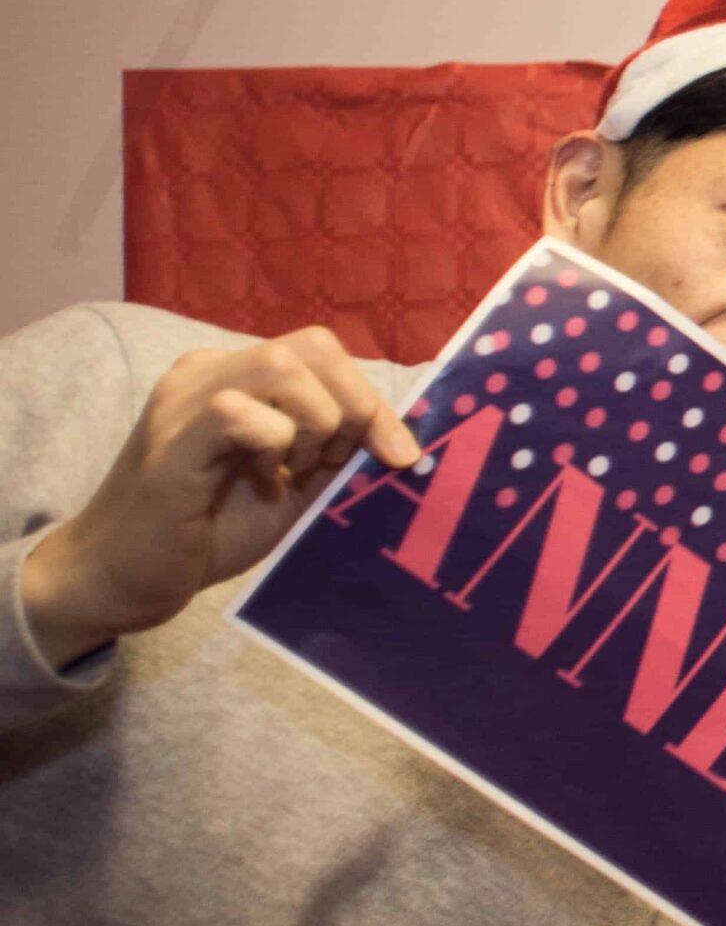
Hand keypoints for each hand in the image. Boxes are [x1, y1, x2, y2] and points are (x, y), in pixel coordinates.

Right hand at [21, 328, 420, 669]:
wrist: (123, 578)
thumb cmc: (208, 531)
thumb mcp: (292, 483)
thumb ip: (335, 451)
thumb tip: (402, 437)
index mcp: (237, 376)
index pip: (323, 352)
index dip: (372, 398)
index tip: (400, 455)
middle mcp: (207, 373)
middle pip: (312, 347)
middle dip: (354, 407)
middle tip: (334, 464)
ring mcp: (184, 401)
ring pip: (281, 367)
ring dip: (313, 426)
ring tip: (289, 472)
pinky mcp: (171, 442)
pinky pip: (238, 412)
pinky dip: (271, 448)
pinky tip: (260, 482)